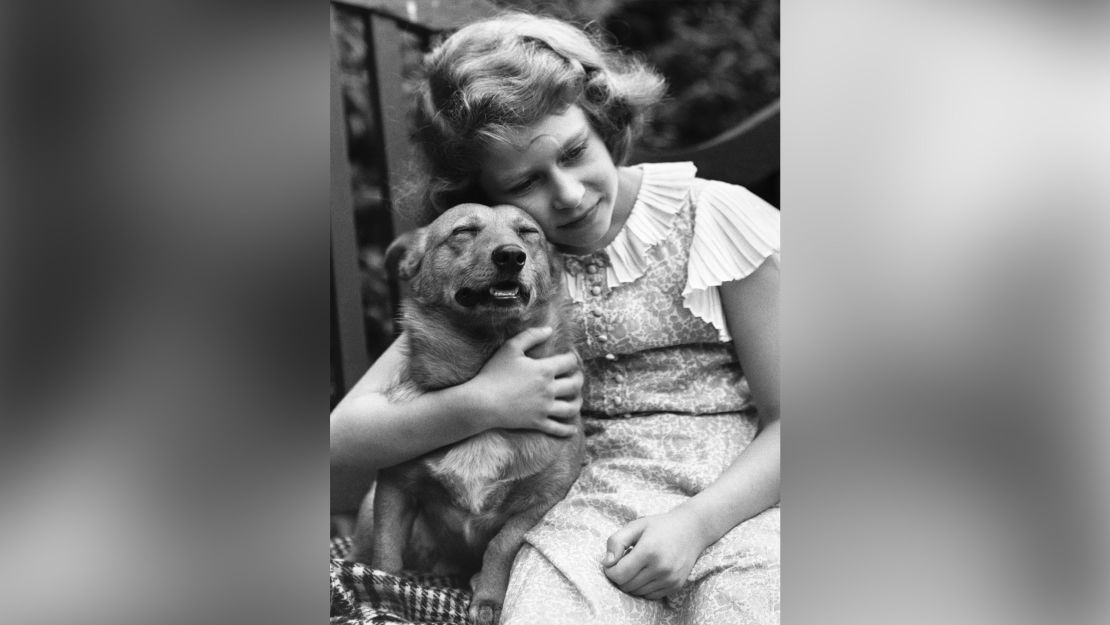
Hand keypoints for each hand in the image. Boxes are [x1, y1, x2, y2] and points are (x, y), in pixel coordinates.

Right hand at [468, 326, 582, 436]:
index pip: (569, 362)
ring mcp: (544, 408)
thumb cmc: (494, 373)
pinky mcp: (538, 423)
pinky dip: (568, 430)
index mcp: (544, 370)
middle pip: (575, 384)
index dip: (572, 358)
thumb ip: (531, 336)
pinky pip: (558, 428)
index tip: (570, 357)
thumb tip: (549, 329)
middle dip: (579, 379)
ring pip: (571, 407)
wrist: (482, 402)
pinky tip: (572, 429)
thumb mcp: (510, 348)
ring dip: (578, 402)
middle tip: (577, 376)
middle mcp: (549, 389)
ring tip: (577, 399)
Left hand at [601, 508, 710, 599]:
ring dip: (632, 582)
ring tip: (638, 565)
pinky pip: (650, 596)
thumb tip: (607, 563)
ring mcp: (670, 579)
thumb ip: (616, 541)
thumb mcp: (635, 526)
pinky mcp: (675, 586)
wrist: (692, 530)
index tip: (613, 561)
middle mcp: (661, 568)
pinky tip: (647, 572)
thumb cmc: (660, 526)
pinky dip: (644, 587)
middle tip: (625, 561)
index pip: (618, 575)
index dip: (610, 570)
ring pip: (637, 592)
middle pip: (626, 585)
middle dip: (620, 575)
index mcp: (648, 551)